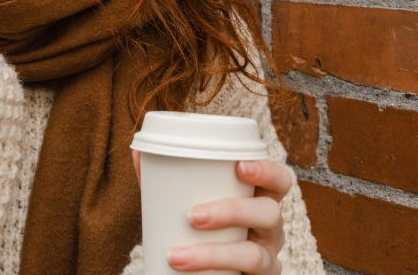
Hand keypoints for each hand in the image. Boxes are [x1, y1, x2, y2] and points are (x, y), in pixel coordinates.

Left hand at [131, 153, 289, 274]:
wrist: (202, 272)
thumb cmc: (200, 228)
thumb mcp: (187, 204)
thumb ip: (167, 182)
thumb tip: (138, 154)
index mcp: (260, 200)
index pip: (279, 181)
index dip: (267, 170)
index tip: (239, 166)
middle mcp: (270, 229)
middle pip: (270, 213)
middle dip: (232, 212)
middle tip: (192, 215)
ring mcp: (267, 259)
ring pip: (255, 255)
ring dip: (214, 254)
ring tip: (177, 256)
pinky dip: (212, 274)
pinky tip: (184, 273)